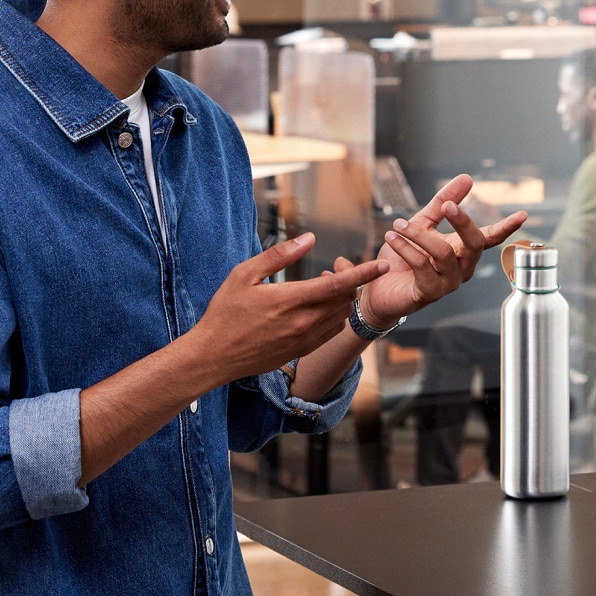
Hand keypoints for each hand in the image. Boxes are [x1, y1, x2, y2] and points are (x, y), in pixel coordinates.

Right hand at [192, 234, 389, 381]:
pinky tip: (321, 307)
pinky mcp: (302, 351)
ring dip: (343, 299)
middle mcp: (304, 323)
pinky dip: (335, 316)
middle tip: (337, 269)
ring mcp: (305, 340)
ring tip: (325, 287)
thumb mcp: (244, 275)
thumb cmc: (225, 313)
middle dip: (350, 282)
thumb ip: (279, 255)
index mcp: (291, 301)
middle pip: (345, 299)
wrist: (213, 357)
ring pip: (341, 316)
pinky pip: (332, 331)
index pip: (338, 284)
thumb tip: (309, 239)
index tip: (382, 265)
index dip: (363, 273)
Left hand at [360, 174, 526, 328]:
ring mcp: (448, 283)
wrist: (379, 287)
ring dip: (418, 234)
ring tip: (397, 224)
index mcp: (463, 251)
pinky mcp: (430, 293)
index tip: (523, 214)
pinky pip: (422, 266)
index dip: (506, 227)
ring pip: (443, 253)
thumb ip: (444, 202)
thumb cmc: (403, 257)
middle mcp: (462, 268)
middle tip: (446, 205)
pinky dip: (405, 248)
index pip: (490, 238)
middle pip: (474, 243)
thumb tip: (467, 178)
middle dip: (463, 221)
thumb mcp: (423, 223)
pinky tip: (391, 238)